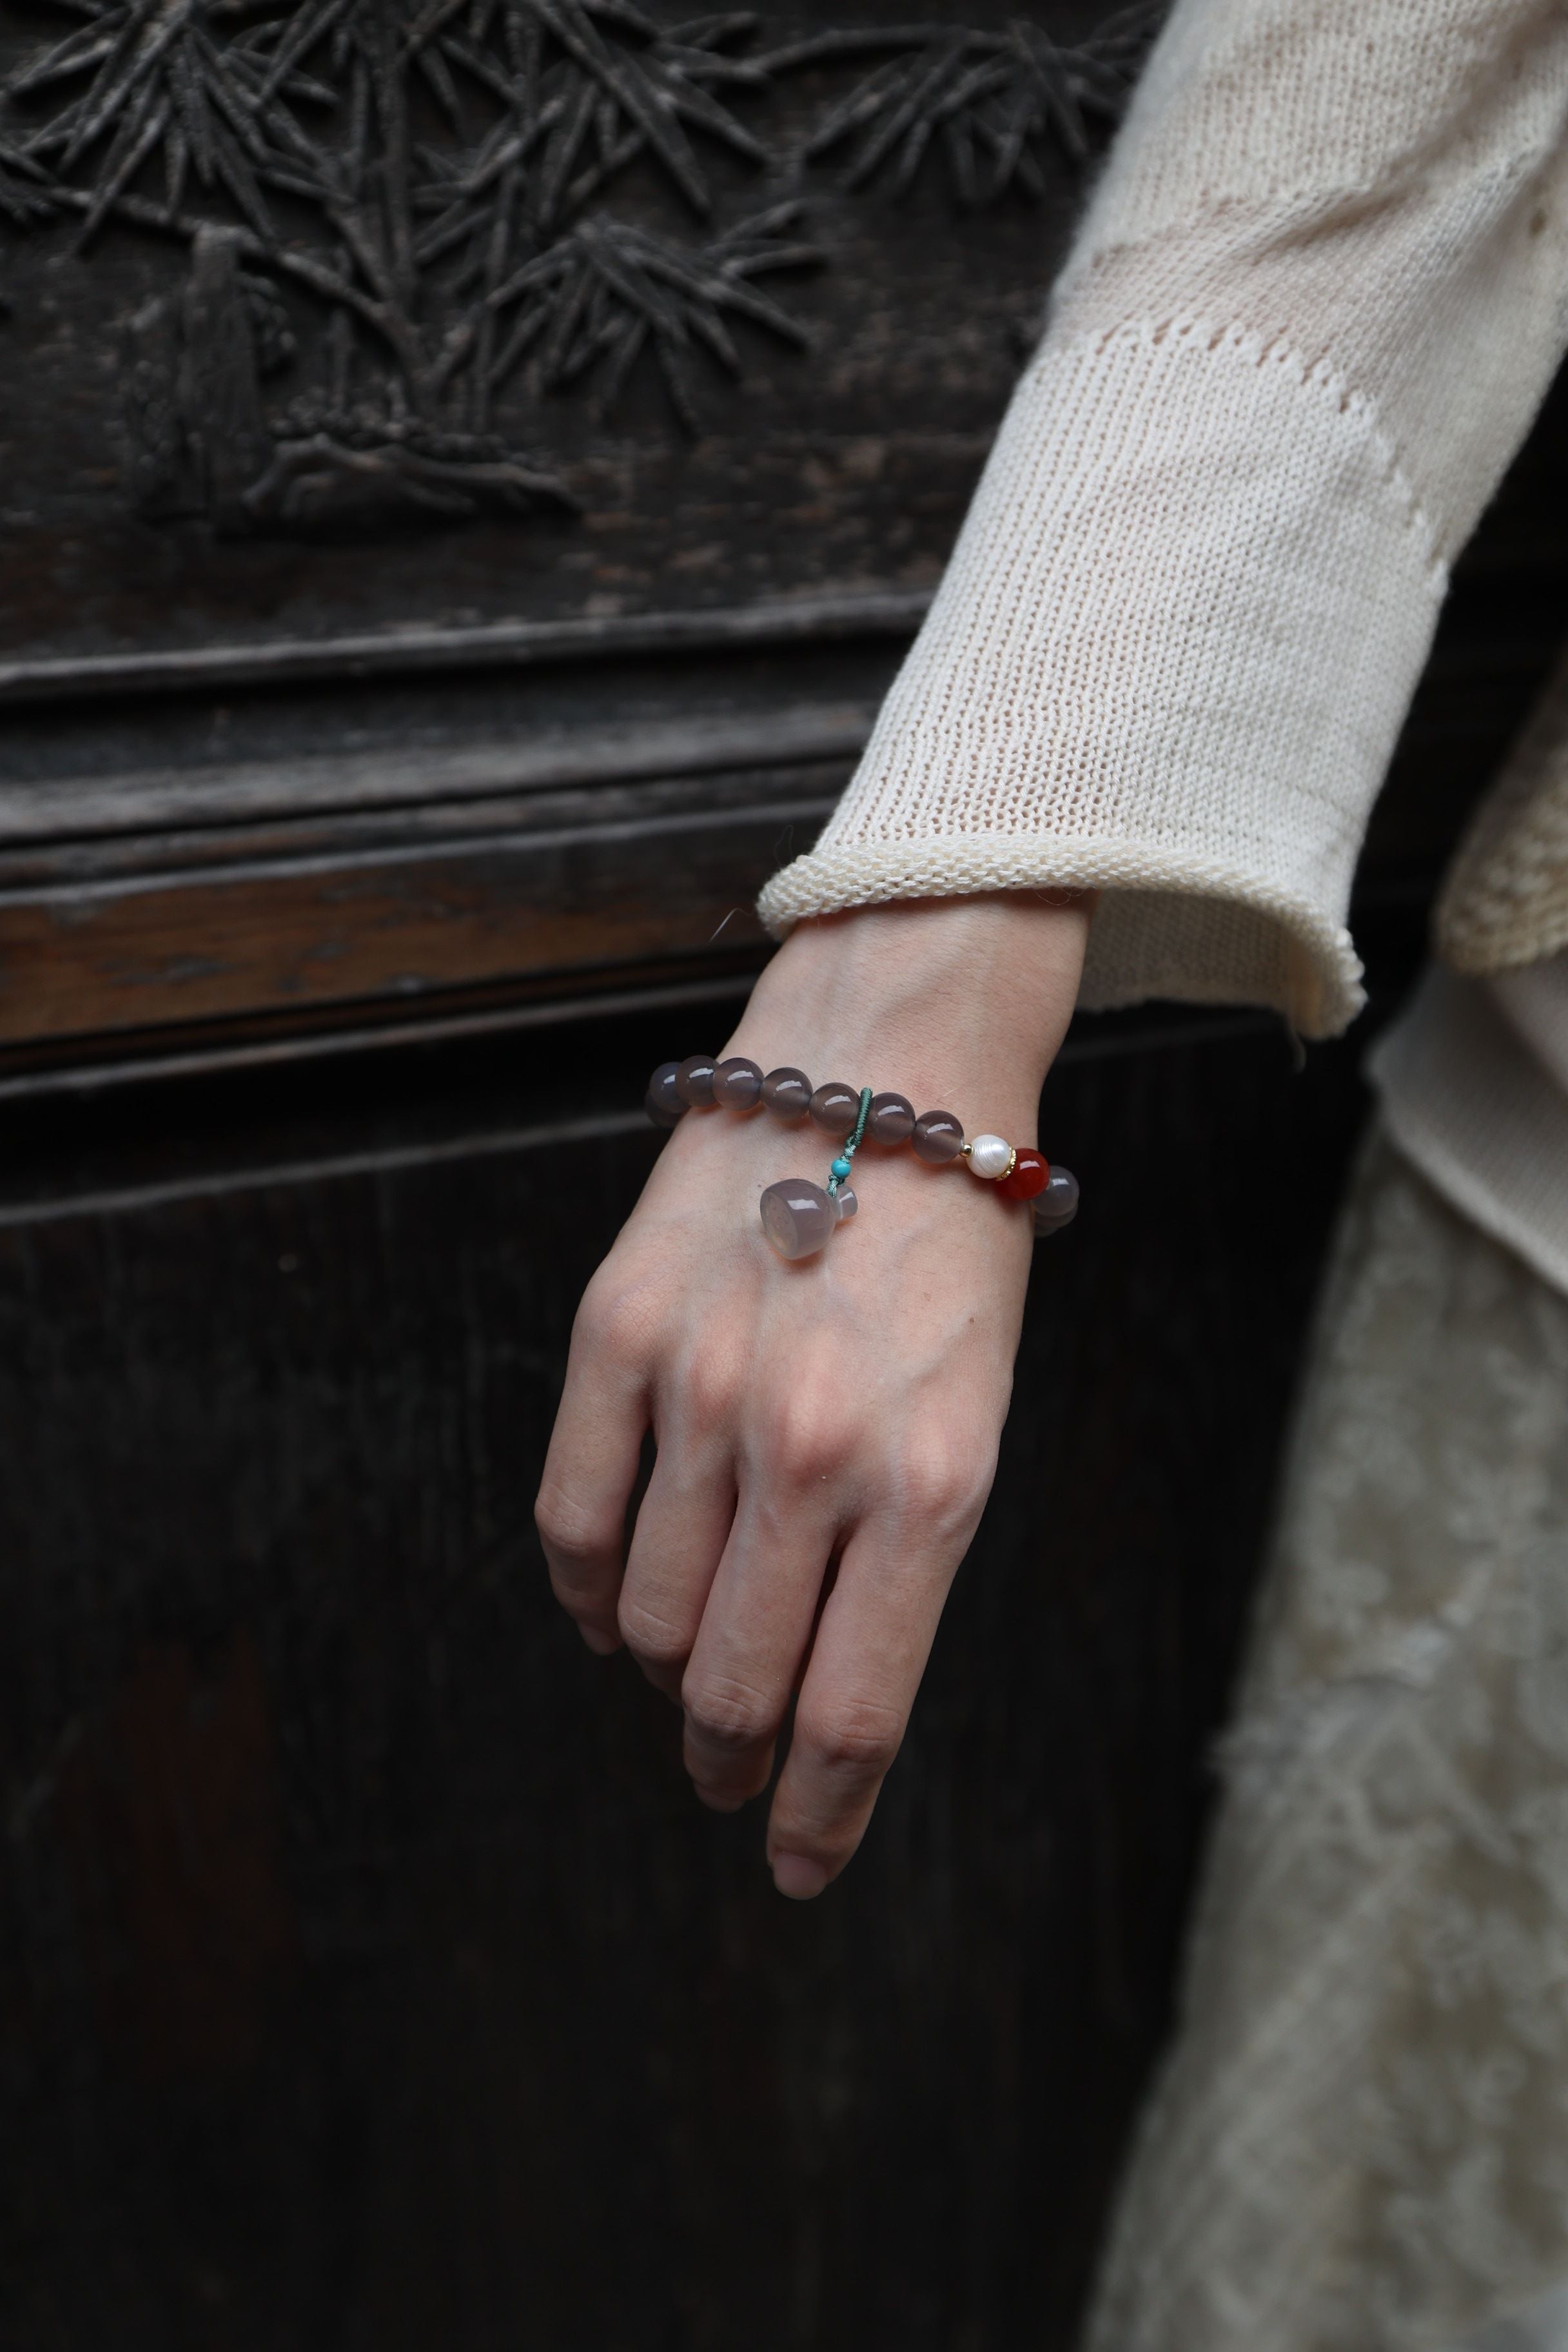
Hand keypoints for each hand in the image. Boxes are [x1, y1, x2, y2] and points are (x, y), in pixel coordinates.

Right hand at [535, 894, 1087, 1896]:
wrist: (889, 1072)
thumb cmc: (951, 1261)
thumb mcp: (975, 1417)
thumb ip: (902, 1558)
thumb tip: (812, 1690)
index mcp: (934, 1483)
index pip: (850, 1715)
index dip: (814, 1820)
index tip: (794, 1866)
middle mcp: (813, 1450)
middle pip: (733, 1687)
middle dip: (729, 1759)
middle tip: (729, 1775)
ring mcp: (702, 1390)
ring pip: (647, 1617)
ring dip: (664, 1670)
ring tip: (686, 1665)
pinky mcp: (616, 1333)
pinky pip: (571, 1522)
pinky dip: (589, 1590)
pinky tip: (615, 1603)